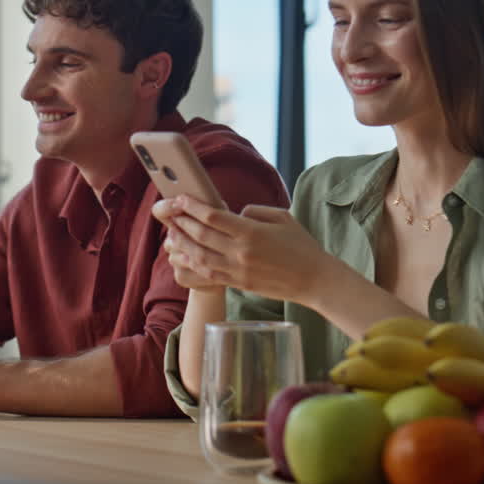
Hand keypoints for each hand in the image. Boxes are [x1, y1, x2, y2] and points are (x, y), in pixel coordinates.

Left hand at [154, 195, 343, 305]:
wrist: (314, 280)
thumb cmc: (301, 245)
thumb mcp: (281, 217)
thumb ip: (254, 211)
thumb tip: (234, 213)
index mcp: (251, 232)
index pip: (213, 217)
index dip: (193, 207)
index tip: (181, 199)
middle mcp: (240, 252)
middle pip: (201, 236)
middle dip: (182, 223)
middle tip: (169, 213)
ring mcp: (238, 271)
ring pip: (200, 257)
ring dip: (182, 244)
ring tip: (172, 234)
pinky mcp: (238, 284)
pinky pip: (208, 273)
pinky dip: (193, 263)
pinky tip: (185, 255)